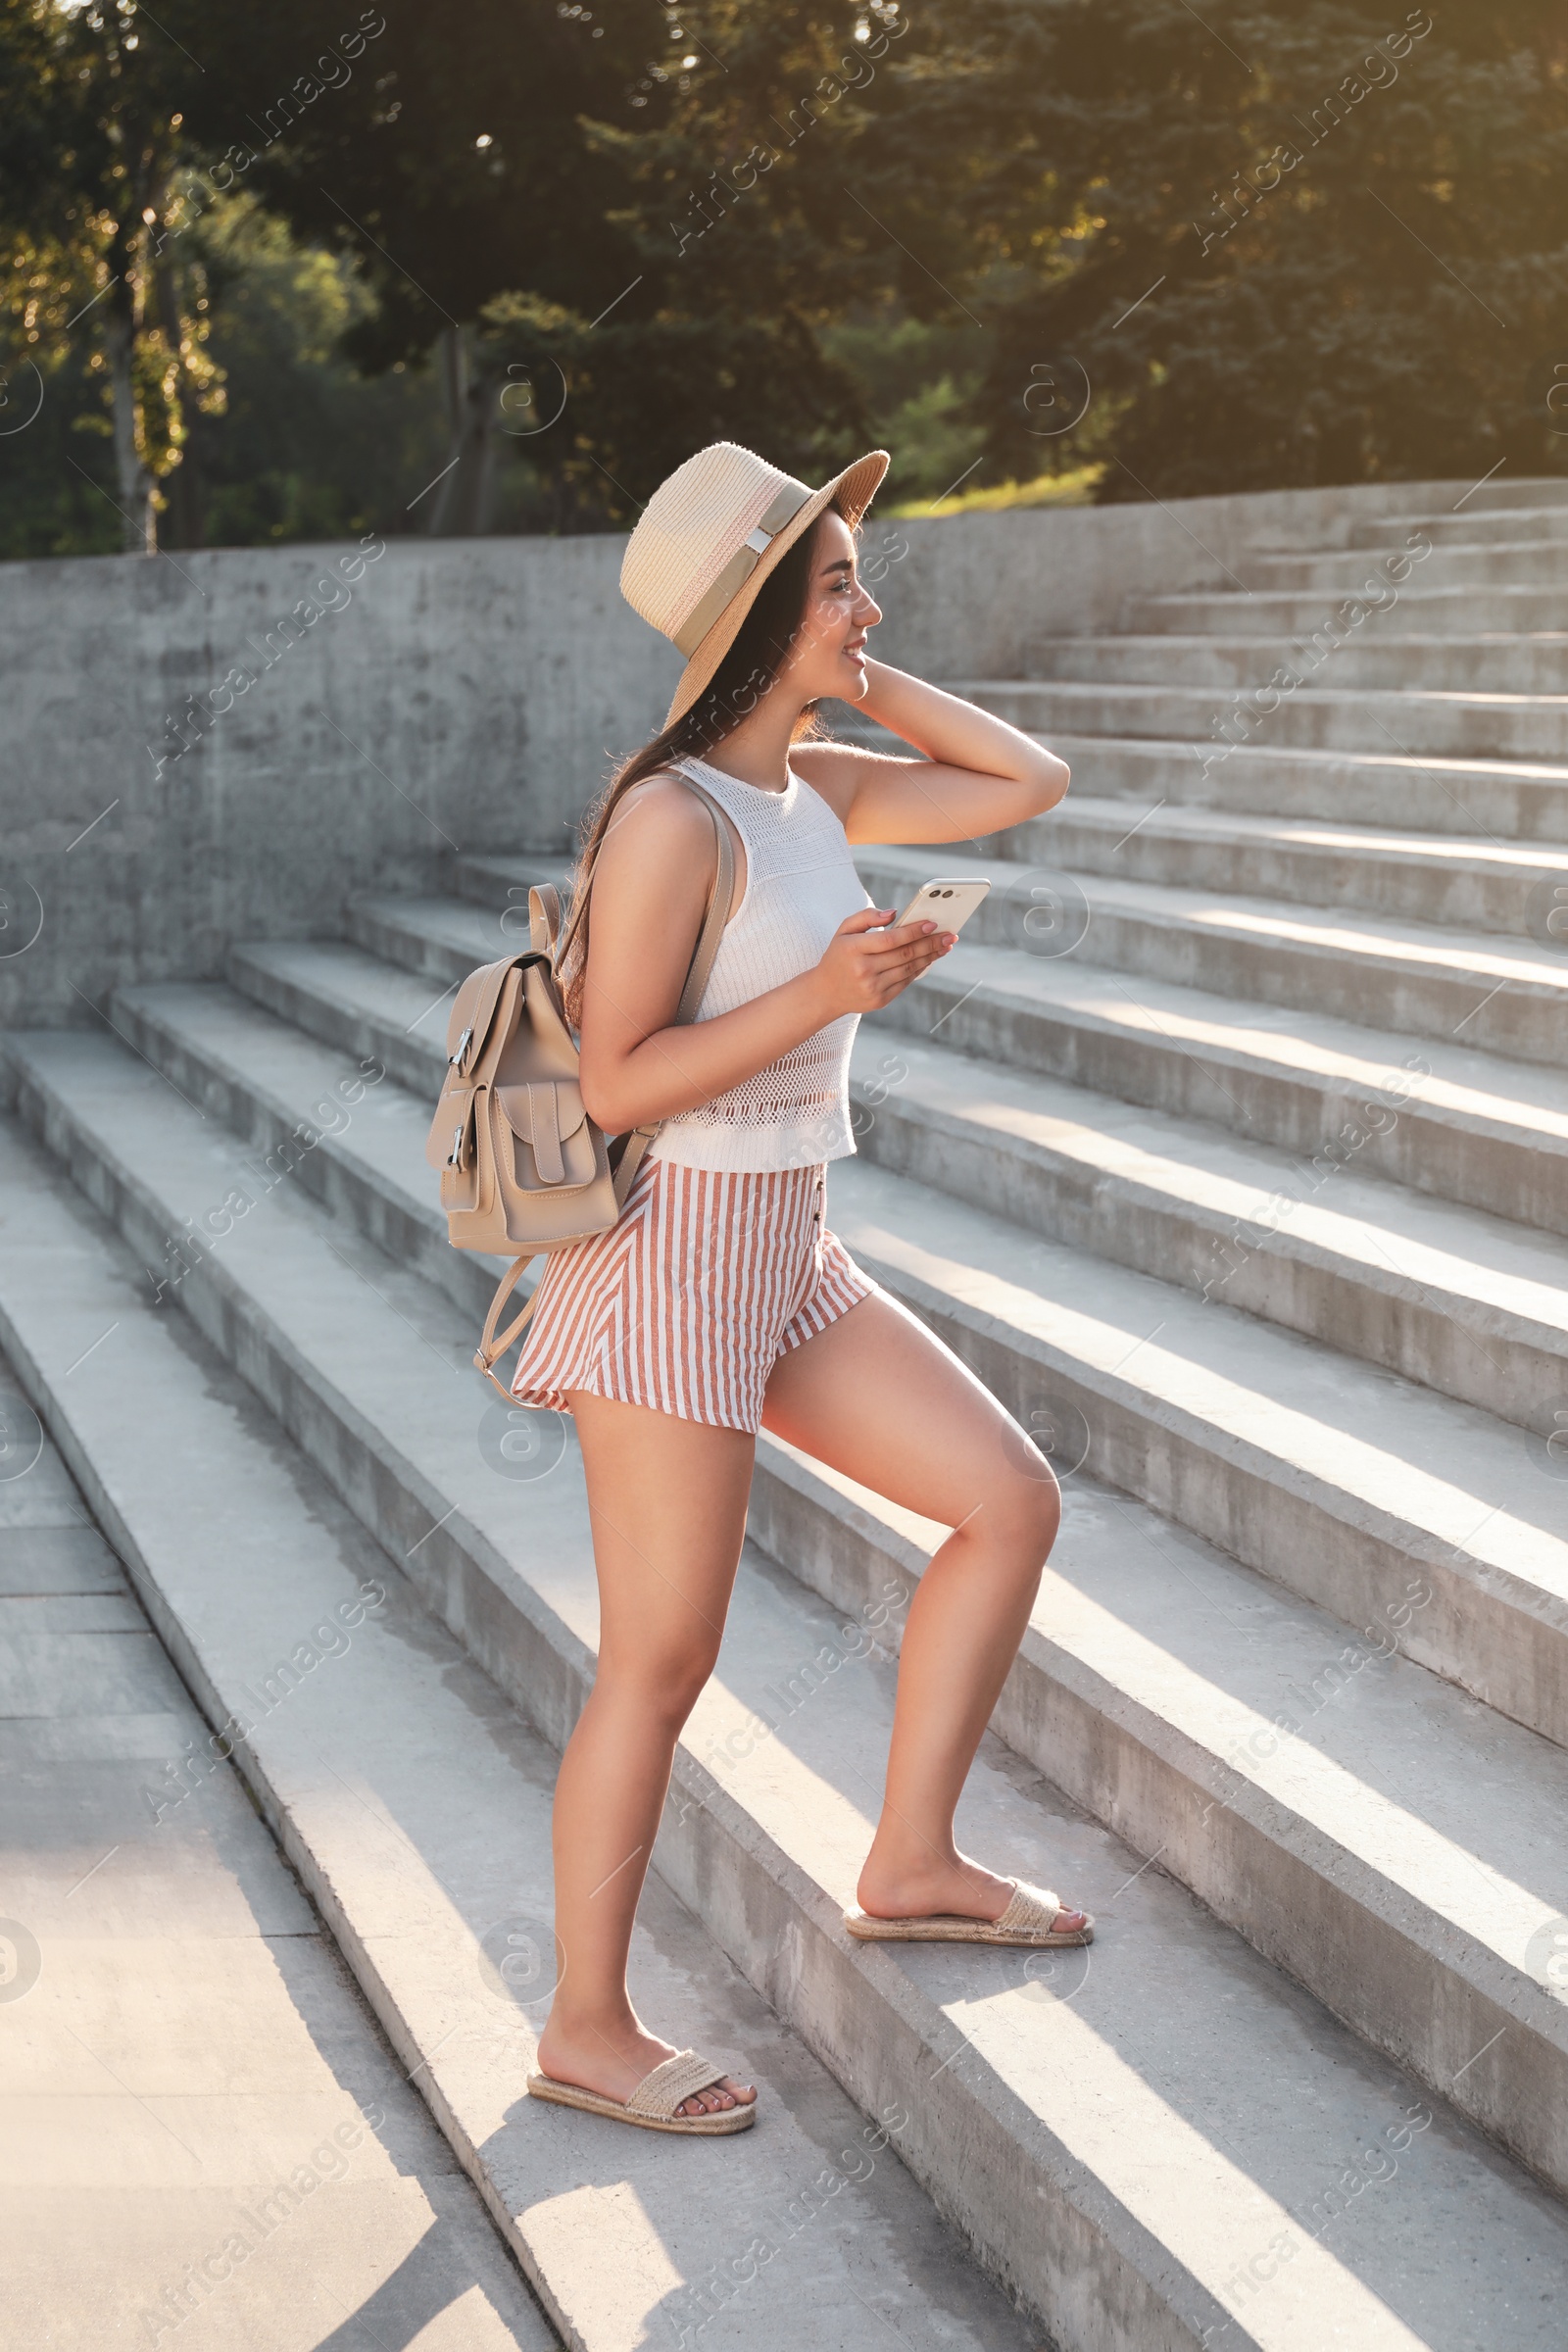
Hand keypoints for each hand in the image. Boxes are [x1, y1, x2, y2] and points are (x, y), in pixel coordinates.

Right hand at [808, 904, 954, 1019]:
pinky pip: (906, 982)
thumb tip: (894, 913)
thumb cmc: (839, 956)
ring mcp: (872, 987)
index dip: (913, 931)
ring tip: (945, 946)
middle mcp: (863, 969)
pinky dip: (920, 969)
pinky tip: (930, 959)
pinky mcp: (880, 1000)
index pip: (890, 939)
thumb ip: (866, 916)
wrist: (825, 993)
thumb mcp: (843, 931)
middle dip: (930, 943)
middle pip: (904, 954)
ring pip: (909, 969)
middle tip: (951, 935)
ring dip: (930, 957)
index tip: (932, 923)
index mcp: (853, 948)